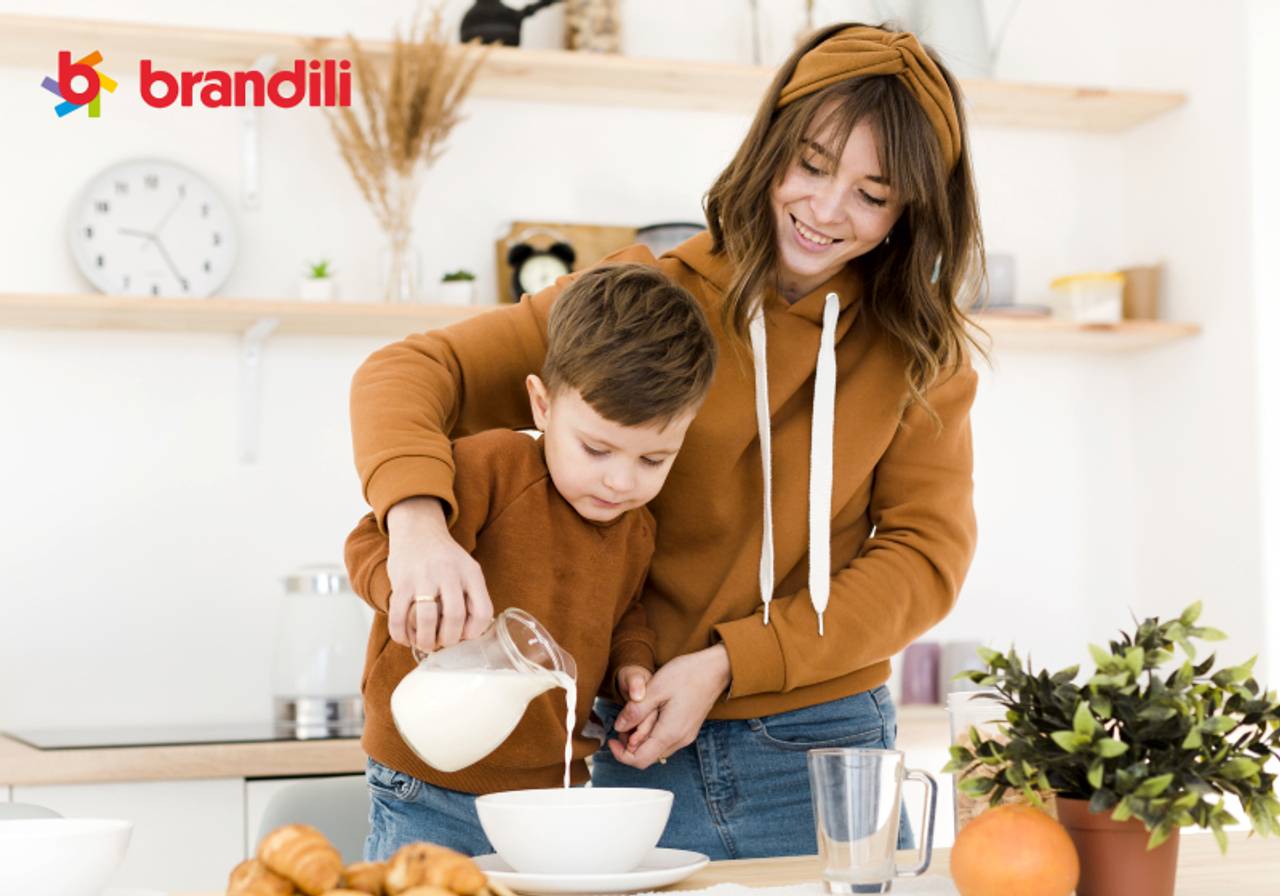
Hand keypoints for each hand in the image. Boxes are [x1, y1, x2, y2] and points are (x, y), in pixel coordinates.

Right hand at [386, 496, 493, 653]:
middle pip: (454, 617)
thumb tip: (469, 635)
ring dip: (426, 641)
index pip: (483, 611)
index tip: (465, 636)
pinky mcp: (401, 582)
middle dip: (449, 639)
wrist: (417, 529)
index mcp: (471, 573)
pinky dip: (401, 634)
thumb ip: (473, 596)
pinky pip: (399, 616)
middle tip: (443, 643)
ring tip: (425, 644)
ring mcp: (423, 577)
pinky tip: (405, 639)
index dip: (475, 631)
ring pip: (426, 620)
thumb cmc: (445, 558)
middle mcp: (449, 573)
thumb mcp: (468, 569)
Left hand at [607, 645, 730, 768]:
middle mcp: (680, 740)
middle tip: (621, 725)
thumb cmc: (687, 674)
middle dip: (629, 747)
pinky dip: (652, 735)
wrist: (716, 669)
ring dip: (641, 740)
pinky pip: (666, 741)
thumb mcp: (655, 689)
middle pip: (648, 757)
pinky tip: (649, 716)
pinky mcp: (688, 729)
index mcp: (670, 733)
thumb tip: (618, 727)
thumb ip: (635, 711)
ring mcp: (686, 736)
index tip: (611, 739)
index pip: (640, 760)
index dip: (621, 754)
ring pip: (657, 750)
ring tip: (633, 718)